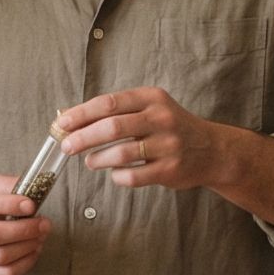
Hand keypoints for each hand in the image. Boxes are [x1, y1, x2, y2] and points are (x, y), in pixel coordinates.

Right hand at [0, 173, 50, 274]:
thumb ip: (8, 185)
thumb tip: (32, 188)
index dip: (9, 205)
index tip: (31, 205)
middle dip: (25, 229)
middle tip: (44, 224)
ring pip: (1, 256)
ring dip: (28, 246)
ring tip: (40, 236)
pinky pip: (5, 274)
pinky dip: (25, 263)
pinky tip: (33, 251)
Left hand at [56, 87, 226, 191]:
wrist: (212, 150)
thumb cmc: (170, 127)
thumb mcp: (149, 108)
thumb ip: (115, 111)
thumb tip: (68, 115)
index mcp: (152, 98)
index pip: (108, 103)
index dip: (81, 114)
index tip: (61, 123)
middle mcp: (161, 118)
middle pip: (112, 127)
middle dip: (83, 137)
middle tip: (66, 146)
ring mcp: (168, 145)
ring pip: (121, 154)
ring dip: (98, 159)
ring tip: (90, 161)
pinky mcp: (170, 169)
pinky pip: (133, 176)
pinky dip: (118, 176)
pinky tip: (115, 174)